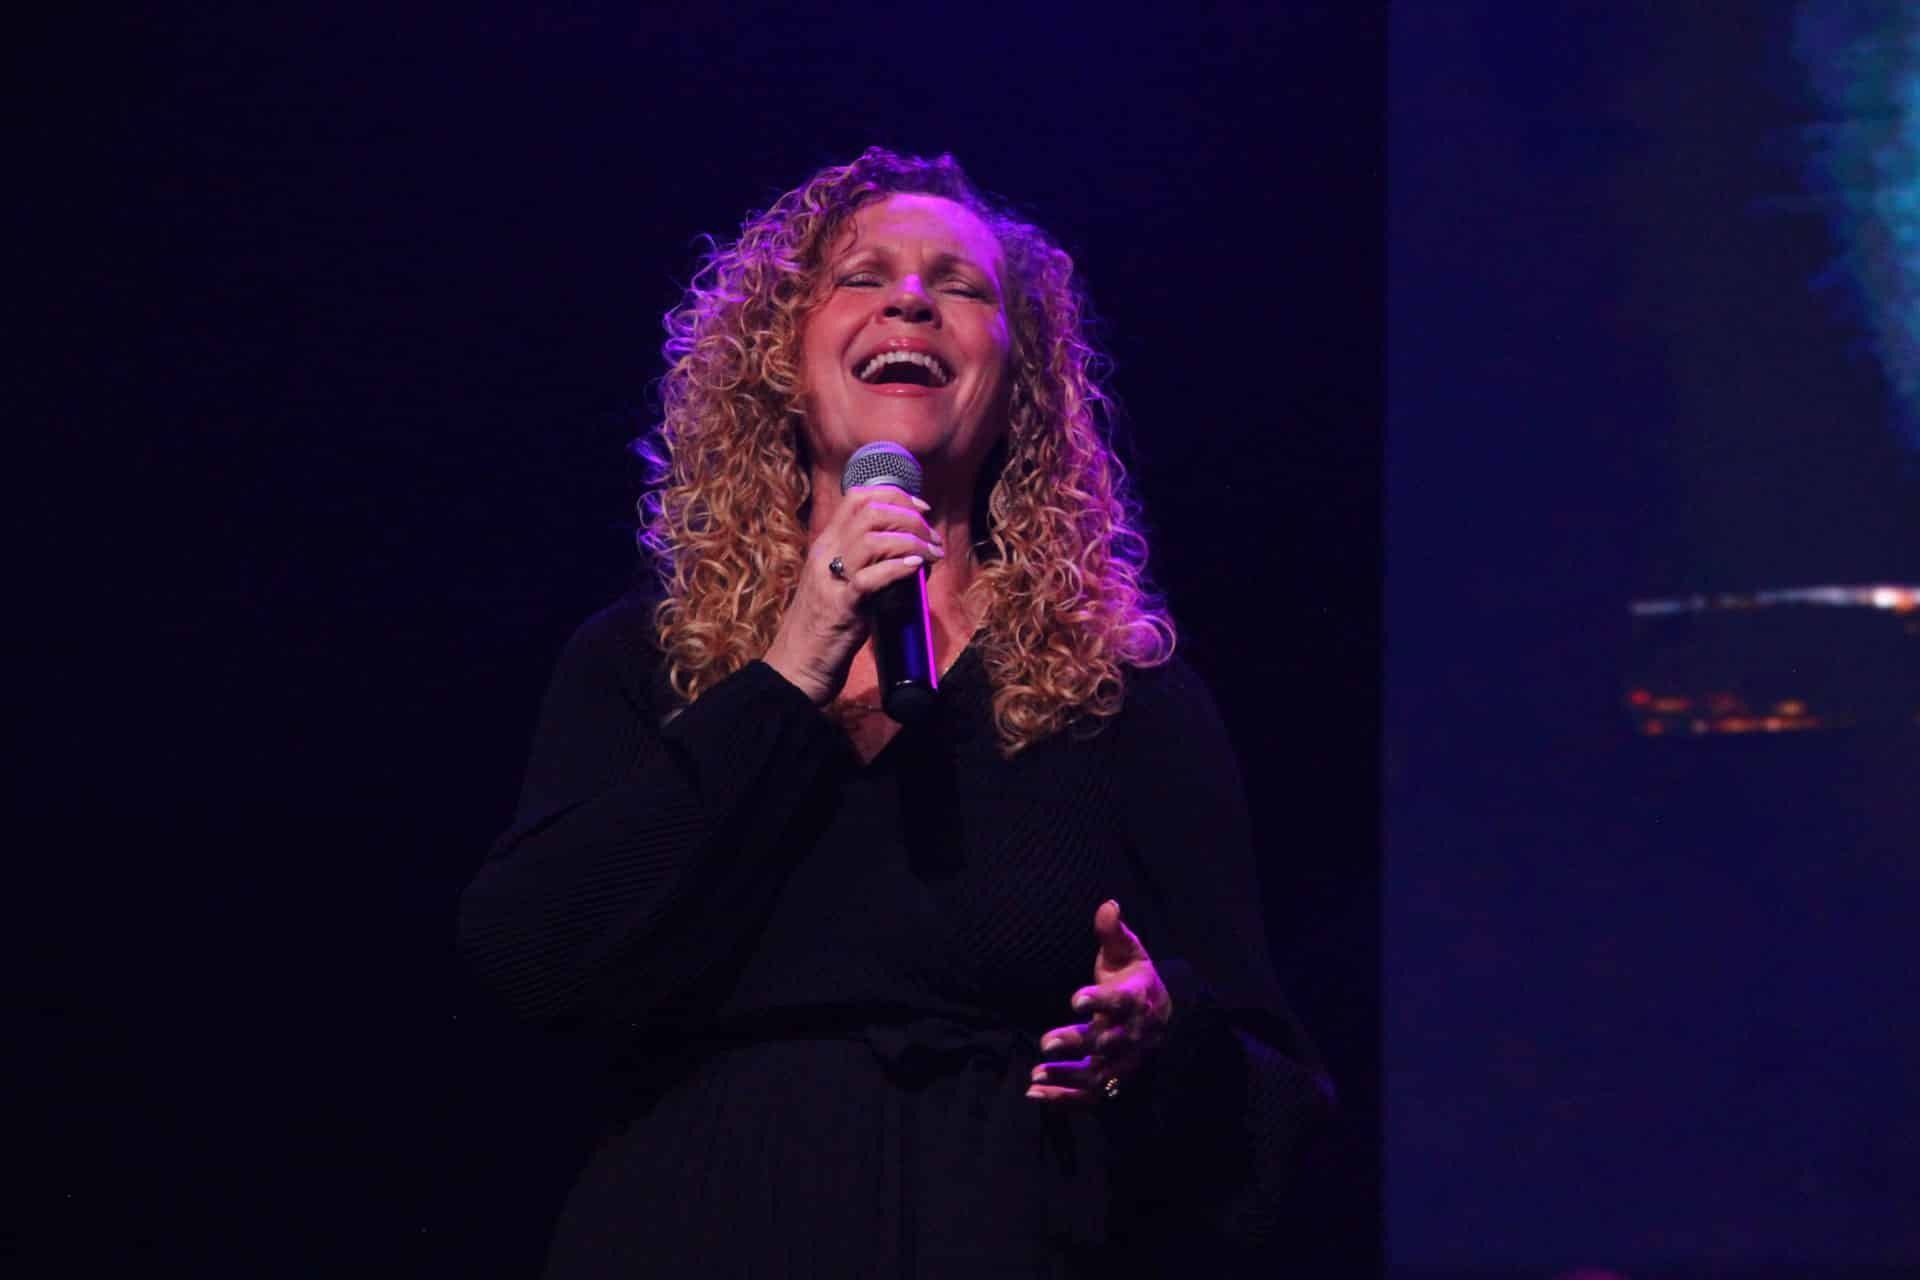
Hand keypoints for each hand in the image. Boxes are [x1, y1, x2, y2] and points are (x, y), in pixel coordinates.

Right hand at [762, 484, 945, 705]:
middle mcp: (825, 555)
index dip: (894, 494)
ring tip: (932, 553)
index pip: (856, 498)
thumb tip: (910, 554)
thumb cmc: (824, 628)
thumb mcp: (841, 584)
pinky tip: (915, 567)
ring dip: (910, 540)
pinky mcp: (841, 608)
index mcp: (825, 545)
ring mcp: (831, 580)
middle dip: (909, 516)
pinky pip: (870, 577)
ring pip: (871, 538)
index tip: (922, 508)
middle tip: (932, 536)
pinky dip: (897, 567)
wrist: (796, 666)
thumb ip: (866, 564)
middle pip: (869, 512)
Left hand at [1028, 900, 1171, 1105]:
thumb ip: (1113, 932)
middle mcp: (1131, 1035)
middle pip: (1107, 1043)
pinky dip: (1063, 1100)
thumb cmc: (1133, 978)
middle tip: (1046, 1042)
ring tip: (1037, 1075)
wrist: (1160, 1015)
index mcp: (1135, 1000)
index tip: (1076, 999)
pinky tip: (1034, 1094)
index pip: (1120, 1002)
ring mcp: (1124, 1062)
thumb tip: (1108, 904)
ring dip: (1067, 1077)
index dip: (1099, 1001)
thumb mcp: (1127, 951)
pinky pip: (1090, 1097)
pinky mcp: (1113, 1080)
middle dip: (1077, 1043)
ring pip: (1099, 1076)